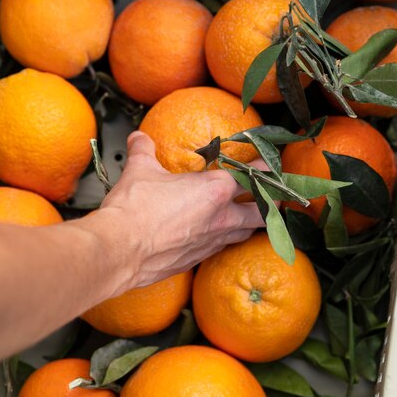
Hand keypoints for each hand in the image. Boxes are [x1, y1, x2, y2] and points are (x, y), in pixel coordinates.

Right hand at [98, 131, 262, 291]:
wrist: (120, 249)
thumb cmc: (135, 208)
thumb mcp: (140, 170)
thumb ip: (144, 150)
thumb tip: (138, 137)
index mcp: (214, 190)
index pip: (253, 176)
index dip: (265, 168)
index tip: (270, 162)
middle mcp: (221, 217)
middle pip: (263, 211)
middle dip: (273, 203)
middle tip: (276, 195)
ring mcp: (212, 242)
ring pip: (246, 233)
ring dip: (252, 223)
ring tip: (253, 216)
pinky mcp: (198, 259)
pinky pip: (223, 247)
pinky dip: (227, 239)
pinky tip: (220, 235)